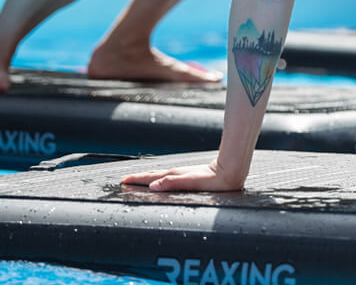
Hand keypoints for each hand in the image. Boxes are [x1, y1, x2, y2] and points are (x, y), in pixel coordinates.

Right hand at [121, 161, 244, 191]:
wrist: (231, 170)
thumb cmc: (215, 179)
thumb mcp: (193, 182)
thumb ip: (173, 183)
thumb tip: (153, 186)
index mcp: (175, 176)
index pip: (152, 178)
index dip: (138, 180)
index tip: (124, 181)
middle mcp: (177, 173)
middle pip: (154, 175)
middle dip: (139, 178)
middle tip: (126, 180)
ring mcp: (183, 173)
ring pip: (161, 175)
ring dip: (148, 177)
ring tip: (139, 179)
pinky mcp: (189, 175)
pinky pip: (169, 176)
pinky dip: (160, 178)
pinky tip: (162, 180)